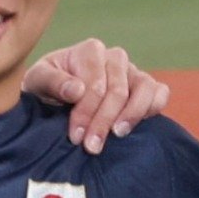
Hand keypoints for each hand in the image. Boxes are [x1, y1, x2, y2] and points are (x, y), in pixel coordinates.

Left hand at [24, 39, 171, 153]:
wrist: (55, 96)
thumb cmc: (47, 87)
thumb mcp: (38, 81)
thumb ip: (52, 82)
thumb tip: (77, 90)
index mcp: (90, 51)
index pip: (95, 84)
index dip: (86, 112)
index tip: (76, 136)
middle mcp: (115, 58)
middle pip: (118, 91)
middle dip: (103, 121)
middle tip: (92, 147)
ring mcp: (133, 72)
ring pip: (144, 88)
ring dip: (132, 115)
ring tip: (117, 135)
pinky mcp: (146, 87)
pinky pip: (160, 93)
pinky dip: (153, 107)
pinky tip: (134, 126)